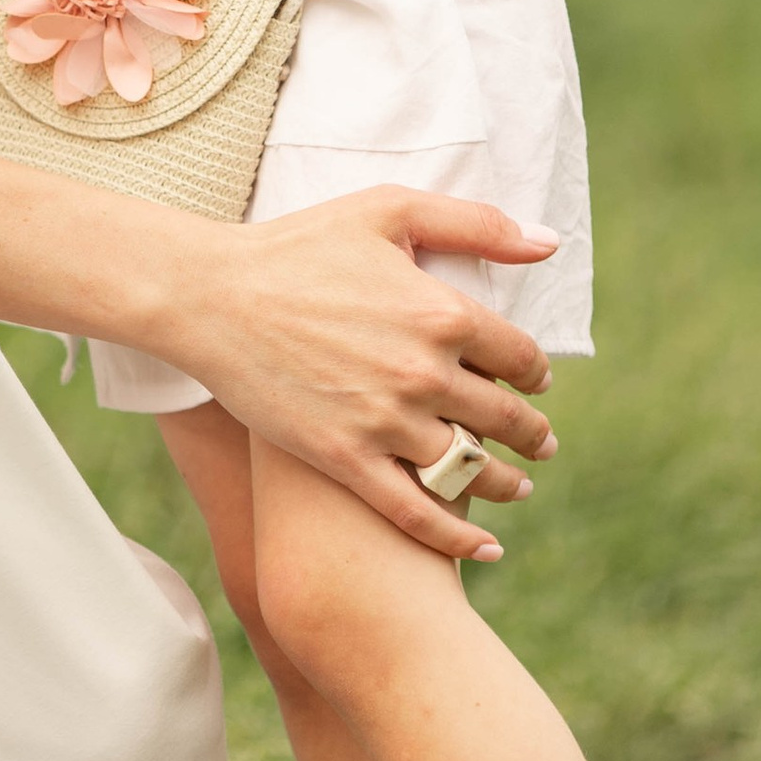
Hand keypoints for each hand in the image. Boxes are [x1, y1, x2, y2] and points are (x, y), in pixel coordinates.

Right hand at [160, 188, 561, 565]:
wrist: (211, 297)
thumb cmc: (298, 245)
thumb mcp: (386, 211)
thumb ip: (474, 222)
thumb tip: (549, 243)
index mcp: (440, 311)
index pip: (521, 357)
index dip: (536, 373)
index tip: (535, 381)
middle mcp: (423, 373)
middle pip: (505, 419)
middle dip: (532, 434)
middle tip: (541, 442)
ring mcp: (385, 423)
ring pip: (471, 471)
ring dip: (507, 485)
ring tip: (518, 487)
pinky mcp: (346, 461)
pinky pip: (420, 514)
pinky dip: (461, 538)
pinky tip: (487, 549)